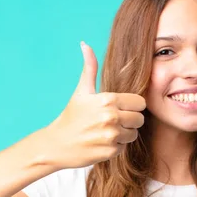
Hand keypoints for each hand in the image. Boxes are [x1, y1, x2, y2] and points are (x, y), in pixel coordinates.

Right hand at [43, 41, 146, 168]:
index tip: (120, 108)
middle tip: (113, 121)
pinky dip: (116, 147)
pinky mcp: (110, 152)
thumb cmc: (71, 116)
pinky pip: (124, 147)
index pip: (140, 102)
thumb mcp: (81, 92)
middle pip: (139, 119)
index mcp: (107, 100)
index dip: (132, 106)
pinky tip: (102, 143)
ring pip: (133, 134)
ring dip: (123, 134)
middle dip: (129, 120)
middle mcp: (111, 117)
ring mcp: (111, 136)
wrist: (56, 144)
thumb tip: (85, 44)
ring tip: (106, 132)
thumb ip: (90, 68)